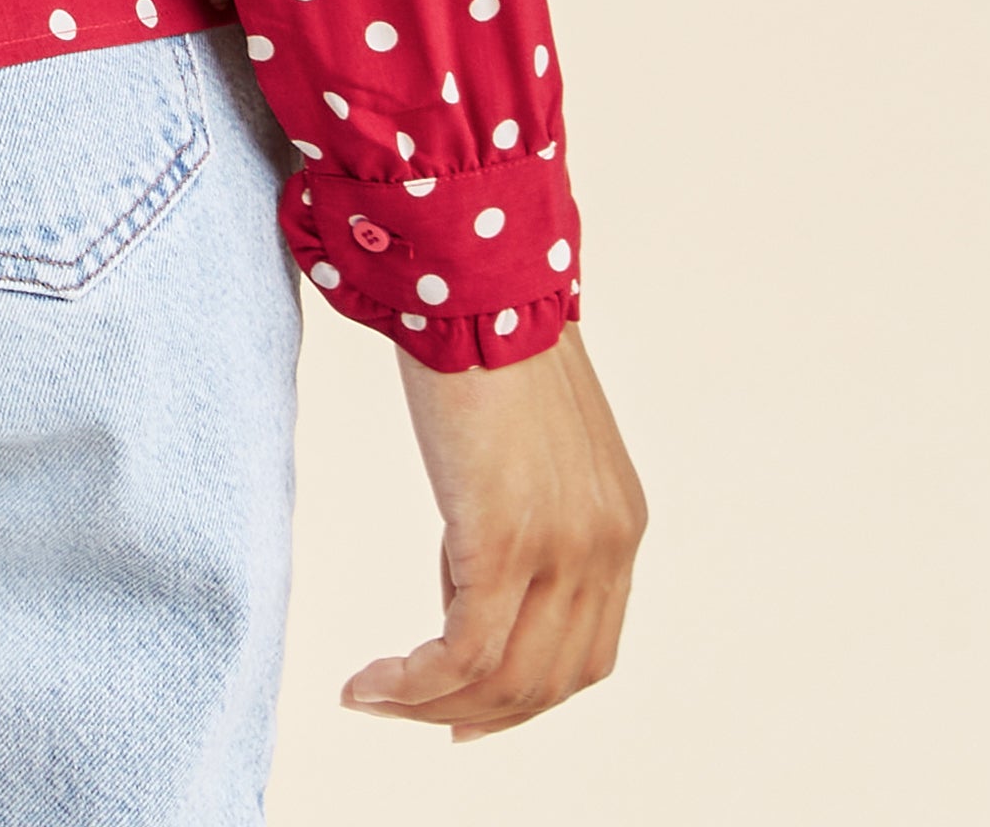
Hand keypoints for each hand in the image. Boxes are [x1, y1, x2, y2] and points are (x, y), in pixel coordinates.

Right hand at [344, 319, 645, 738]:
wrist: (471, 274)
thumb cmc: (480, 330)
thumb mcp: (521, 439)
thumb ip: (513, 508)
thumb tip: (468, 570)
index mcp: (617, 524)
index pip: (586, 651)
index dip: (526, 694)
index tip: (465, 708)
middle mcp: (606, 547)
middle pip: (549, 681)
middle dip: (477, 714)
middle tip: (411, 715)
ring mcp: (561, 547)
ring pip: (505, 679)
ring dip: (434, 706)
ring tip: (374, 698)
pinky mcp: (503, 538)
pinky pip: (464, 652)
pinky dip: (415, 684)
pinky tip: (372, 683)